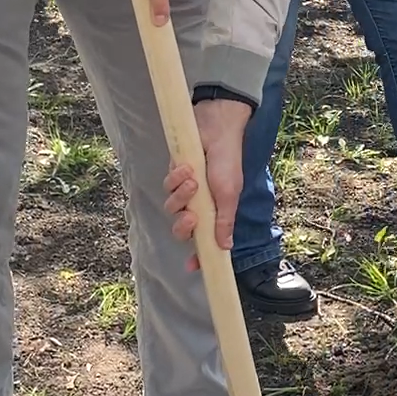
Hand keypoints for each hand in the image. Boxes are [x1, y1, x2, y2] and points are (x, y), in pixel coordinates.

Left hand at [160, 98, 251, 270]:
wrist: (216, 129)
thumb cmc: (228, 161)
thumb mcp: (229, 194)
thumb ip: (225, 221)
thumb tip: (226, 248)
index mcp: (215, 214)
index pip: (205, 241)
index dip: (198, 255)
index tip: (192, 266)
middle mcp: (199, 206)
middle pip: (182, 230)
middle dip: (184, 226)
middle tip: (192, 216)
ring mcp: (185, 192)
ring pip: (172, 208)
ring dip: (181, 196)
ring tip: (193, 180)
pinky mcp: (174, 176)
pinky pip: (167, 187)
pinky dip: (175, 180)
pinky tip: (186, 168)